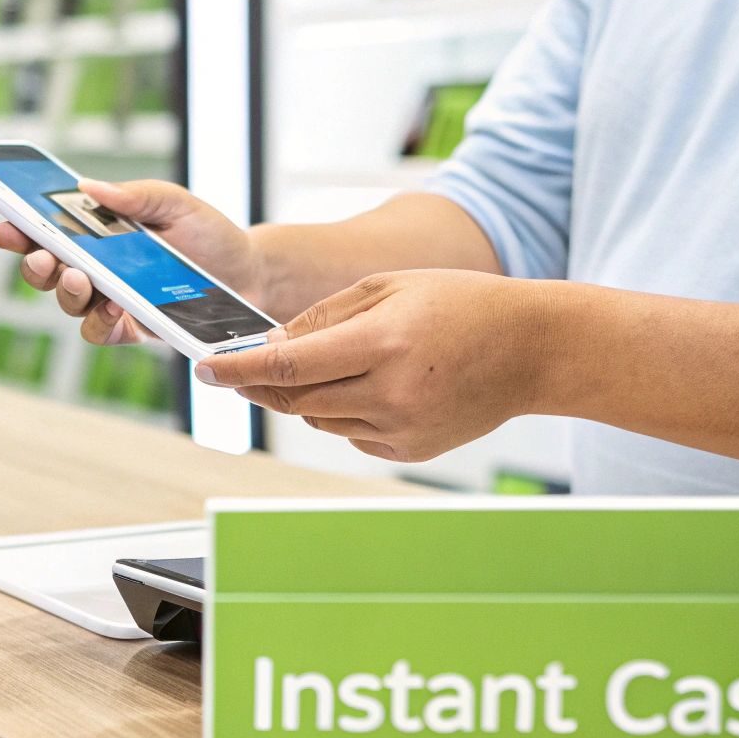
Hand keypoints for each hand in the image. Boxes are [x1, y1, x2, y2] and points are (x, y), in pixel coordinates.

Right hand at [0, 179, 260, 345]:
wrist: (250, 275)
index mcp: (97, 232)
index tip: (6, 223)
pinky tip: (113, 307)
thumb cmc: (208, 234)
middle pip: (46, 269)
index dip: (20, 228)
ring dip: (65, 292)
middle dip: (34, 263)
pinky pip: (99, 331)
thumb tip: (89, 187)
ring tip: (79, 278)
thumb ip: (136, 195)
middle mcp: (95, 267)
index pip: (47, 229)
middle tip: (43, 256)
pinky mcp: (129, 328)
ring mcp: (109, 299)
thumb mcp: (176, 203)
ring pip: (68, 303)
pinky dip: (99, 322)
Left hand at [196, 270, 556, 461]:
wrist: (531, 349)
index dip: (241, 369)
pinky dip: (344, 412)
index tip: (206, 371)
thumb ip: (324, 317)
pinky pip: (351, 434)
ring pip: (320, 418)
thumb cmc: (459, 305)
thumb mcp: (388, 287)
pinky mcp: (411, 450)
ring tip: (335, 364)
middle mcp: (391, 392)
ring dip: (307, 394)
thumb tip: (270, 345)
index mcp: (383, 342)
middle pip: (297, 398)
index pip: (291, 363)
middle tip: (240, 369)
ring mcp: (403, 427)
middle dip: (263, 383)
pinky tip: (373, 386)